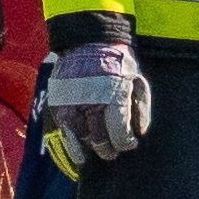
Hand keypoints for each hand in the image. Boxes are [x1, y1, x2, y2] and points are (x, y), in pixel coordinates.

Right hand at [34, 43, 151, 164]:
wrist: (88, 41)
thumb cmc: (117, 62)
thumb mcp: (137, 80)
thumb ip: (140, 108)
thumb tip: (140, 132)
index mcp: (113, 96)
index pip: (119, 133)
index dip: (125, 143)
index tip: (129, 144)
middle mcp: (91, 102)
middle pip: (99, 139)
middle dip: (108, 150)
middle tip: (112, 153)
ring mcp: (72, 103)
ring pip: (80, 137)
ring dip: (90, 148)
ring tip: (96, 153)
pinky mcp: (58, 102)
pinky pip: (63, 130)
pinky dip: (70, 146)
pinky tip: (78, 157)